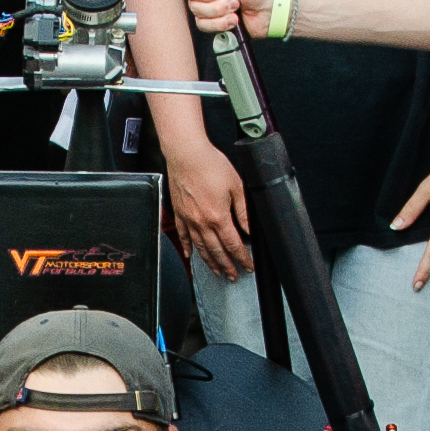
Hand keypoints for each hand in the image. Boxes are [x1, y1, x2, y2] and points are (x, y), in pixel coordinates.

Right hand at [161, 132, 252, 278]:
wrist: (186, 154)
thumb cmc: (210, 165)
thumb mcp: (236, 187)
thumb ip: (244, 212)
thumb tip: (250, 230)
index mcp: (218, 217)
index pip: (234, 245)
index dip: (242, 258)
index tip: (248, 267)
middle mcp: (202, 222)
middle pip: (216, 251)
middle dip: (227, 266)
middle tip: (233, 276)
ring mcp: (189, 220)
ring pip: (200, 248)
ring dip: (210, 262)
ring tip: (217, 271)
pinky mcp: (179, 214)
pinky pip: (183, 236)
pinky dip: (188, 247)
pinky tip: (191, 255)